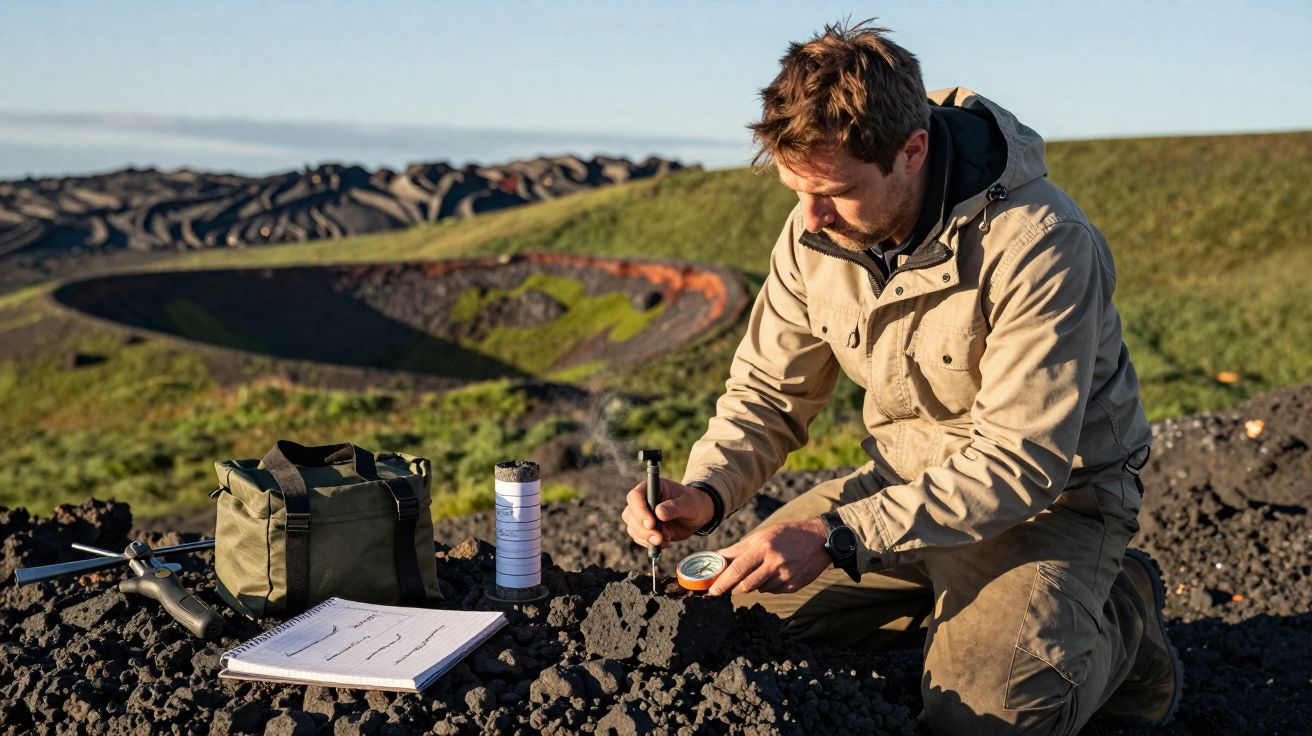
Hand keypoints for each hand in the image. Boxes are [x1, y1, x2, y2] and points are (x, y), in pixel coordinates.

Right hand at [621, 479, 714, 549]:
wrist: (695, 515)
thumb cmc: (692, 503)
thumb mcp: (688, 503)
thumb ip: (675, 507)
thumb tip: (659, 513)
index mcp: (652, 487)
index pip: (635, 496)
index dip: (639, 510)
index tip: (651, 524)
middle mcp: (643, 500)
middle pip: (630, 514)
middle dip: (643, 529)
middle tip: (658, 538)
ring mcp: (642, 514)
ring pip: (632, 527)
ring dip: (645, 538)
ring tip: (664, 540)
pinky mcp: (644, 528)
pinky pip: (639, 537)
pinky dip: (649, 543)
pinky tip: (664, 543)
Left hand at [708, 518, 829, 595]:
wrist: (820, 539)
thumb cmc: (786, 534)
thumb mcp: (762, 535)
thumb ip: (738, 548)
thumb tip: (716, 557)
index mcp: (764, 548)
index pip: (738, 569)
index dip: (722, 582)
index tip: (712, 591)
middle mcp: (775, 563)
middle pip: (746, 585)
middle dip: (733, 588)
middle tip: (726, 588)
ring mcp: (786, 577)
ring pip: (758, 589)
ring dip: (752, 585)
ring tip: (759, 571)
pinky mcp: (794, 586)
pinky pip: (772, 591)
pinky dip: (767, 585)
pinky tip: (774, 574)